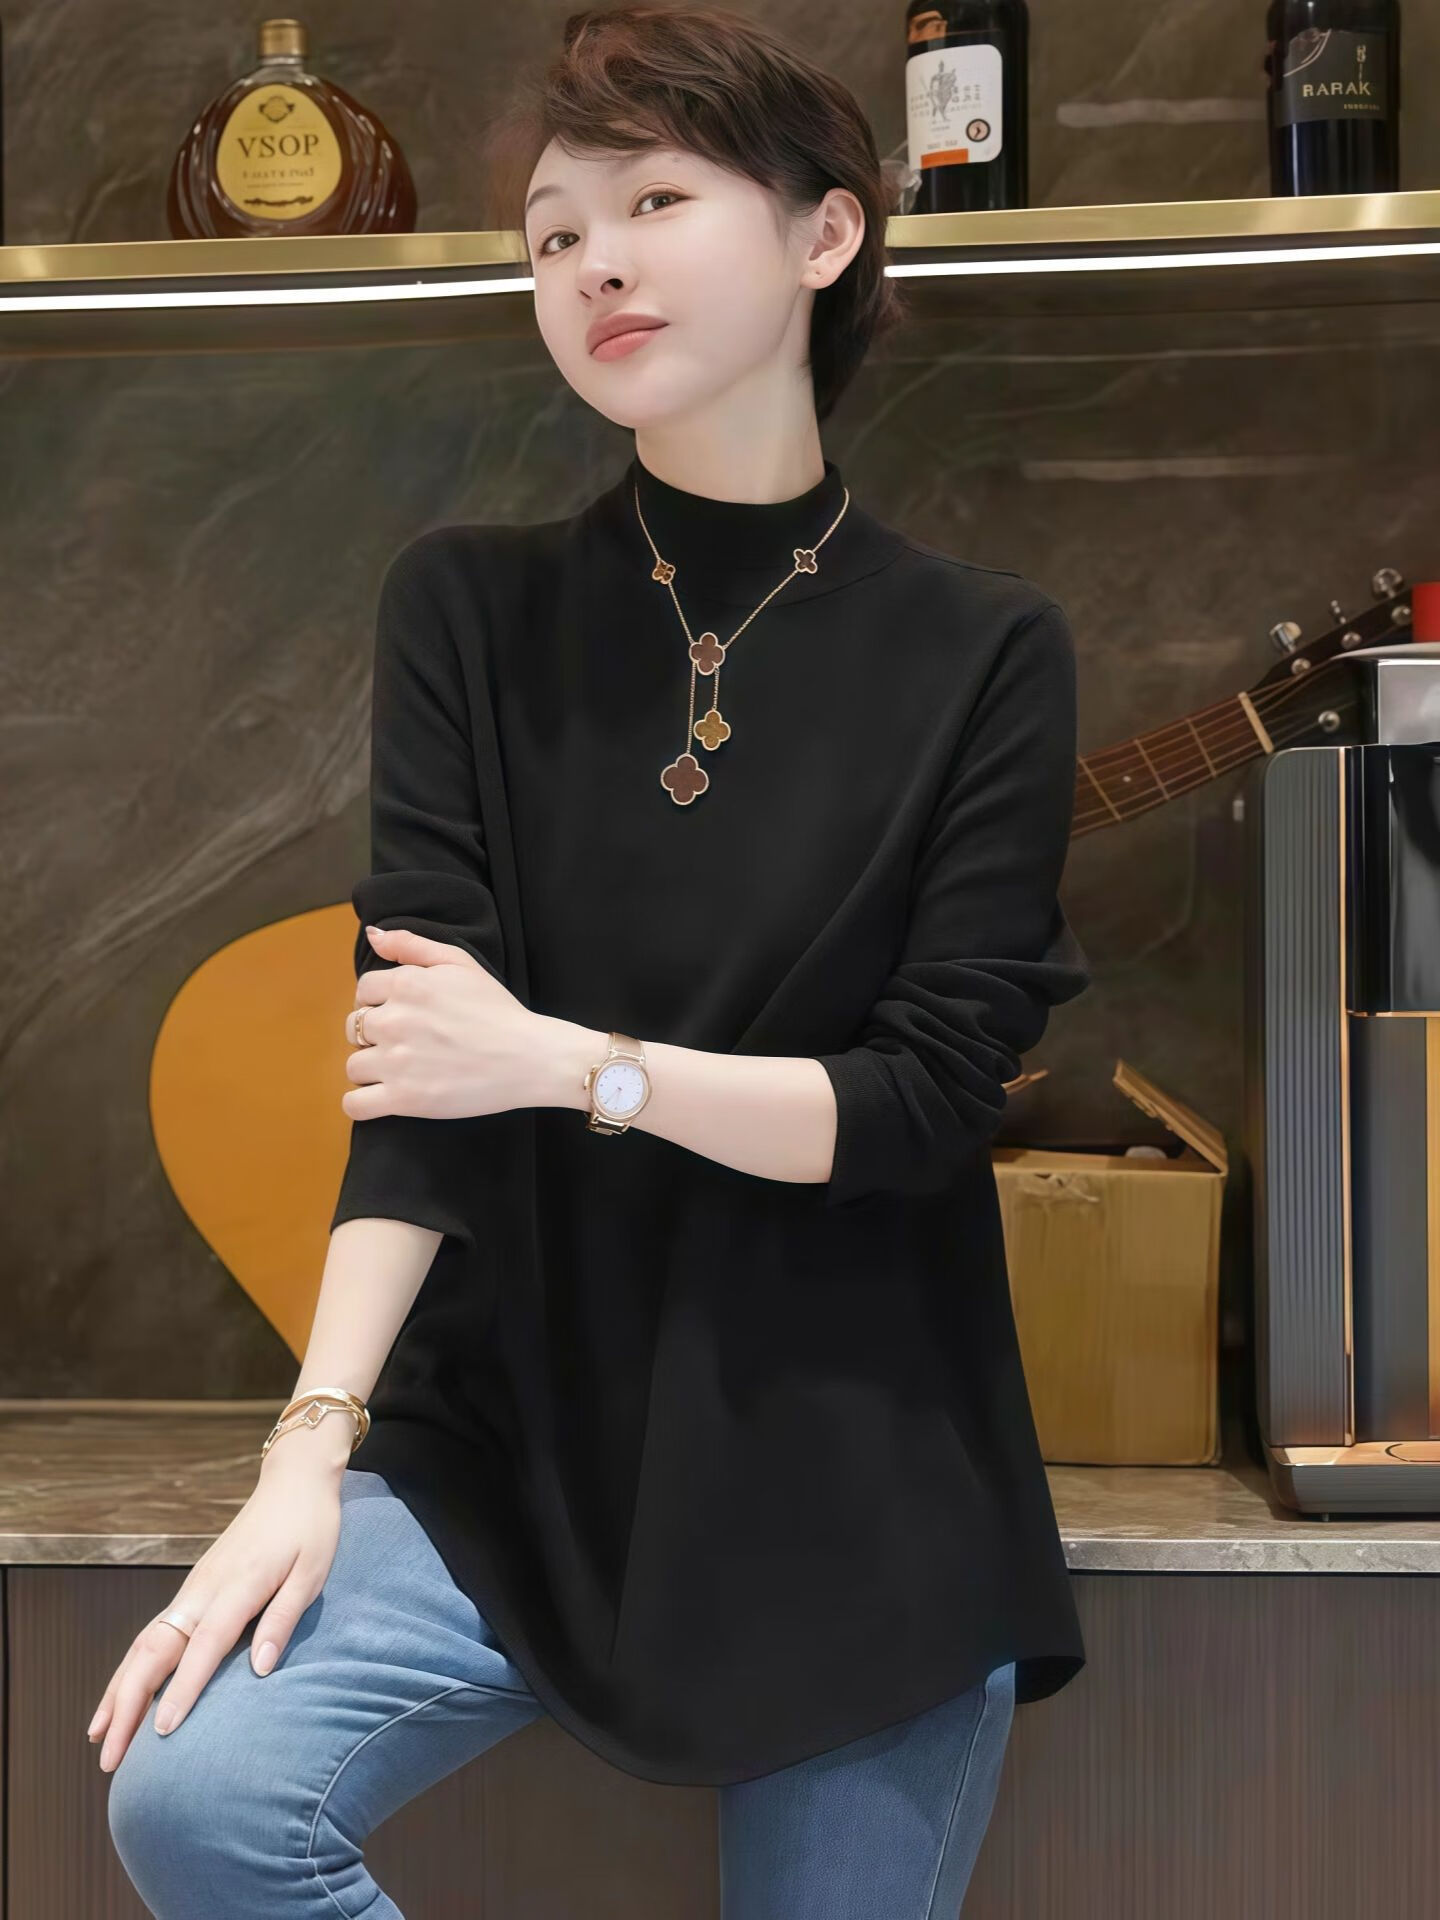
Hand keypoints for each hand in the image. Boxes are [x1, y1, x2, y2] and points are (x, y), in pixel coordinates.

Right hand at [87, 1428, 349, 1773]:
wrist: (293, 1485)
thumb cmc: (310, 1530)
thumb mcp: (312, 1572)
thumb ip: (284, 1619)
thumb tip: (259, 1670)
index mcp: (238, 1586)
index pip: (205, 1645)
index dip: (183, 1689)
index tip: (162, 1732)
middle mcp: (204, 1590)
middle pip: (155, 1650)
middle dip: (128, 1704)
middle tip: (111, 1757)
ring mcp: (192, 1589)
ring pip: (143, 1644)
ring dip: (118, 1691)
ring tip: (100, 1737)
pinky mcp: (191, 1590)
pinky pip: (151, 1634)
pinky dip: (130, 1668)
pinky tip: (119, 1696)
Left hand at [344, 926, 545, 1120]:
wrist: (529, 1057)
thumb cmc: (497, 1010)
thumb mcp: (459, 963)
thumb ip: (411, 945)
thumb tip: (371, 935)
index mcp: (406, 984)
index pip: (363, 991)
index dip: (380, 1003)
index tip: (404, 1016)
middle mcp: (394, 1020)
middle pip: (354, 1028)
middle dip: (374, 1035)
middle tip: (407, 1044)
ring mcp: (397, 1061)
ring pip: (354, 1066)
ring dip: (373, 1069)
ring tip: (404, 1071)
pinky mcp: (404, 1098)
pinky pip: (355, 1104)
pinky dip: (361, 1103)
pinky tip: (381, 1098)